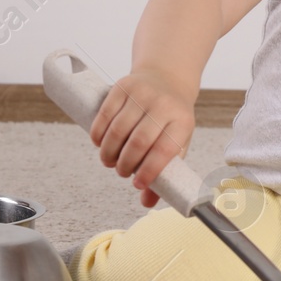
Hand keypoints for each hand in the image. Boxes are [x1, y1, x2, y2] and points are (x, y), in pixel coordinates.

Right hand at [90, 70, 195, 208]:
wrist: (167, 78)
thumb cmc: (171, 119)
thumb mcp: (176, 142)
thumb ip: (164, 172)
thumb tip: (146, 202)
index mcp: (182, 121)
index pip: (164, 150)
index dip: (148, 171)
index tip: (137, 184)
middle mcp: (164, 105)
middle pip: (139, 142)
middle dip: (125, 164)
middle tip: (121, 172)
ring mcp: (142, 93)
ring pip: (118, 129)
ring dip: (109, 152)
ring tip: (110, 161)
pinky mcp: (123, 86)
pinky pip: (104, 114)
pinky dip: (98, 134)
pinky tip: (100, 144)